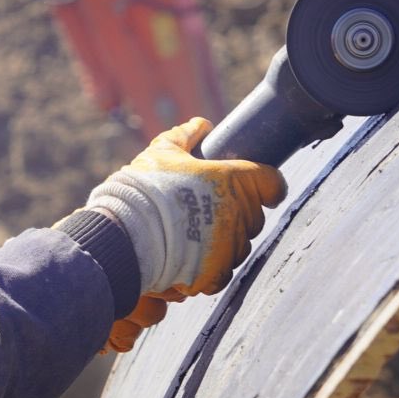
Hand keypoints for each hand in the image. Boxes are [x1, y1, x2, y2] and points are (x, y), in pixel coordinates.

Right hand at [87, 118, 285, 351]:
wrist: (126, 231)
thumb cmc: (145, 186)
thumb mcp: (162, 151)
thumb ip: (185, 136)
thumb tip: (202, 124)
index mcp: (233, 179)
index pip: (272, 182)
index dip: (269, 186)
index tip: (264, 190)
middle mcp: (238, 214)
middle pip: (254, 217)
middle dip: (238, 215)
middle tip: (209, 212)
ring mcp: (229, 246)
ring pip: (240, 246)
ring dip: (225, 242)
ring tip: (194, 238)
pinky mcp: (215, 274)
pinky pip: (223, 273)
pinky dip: (211, 269)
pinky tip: (191, 260)